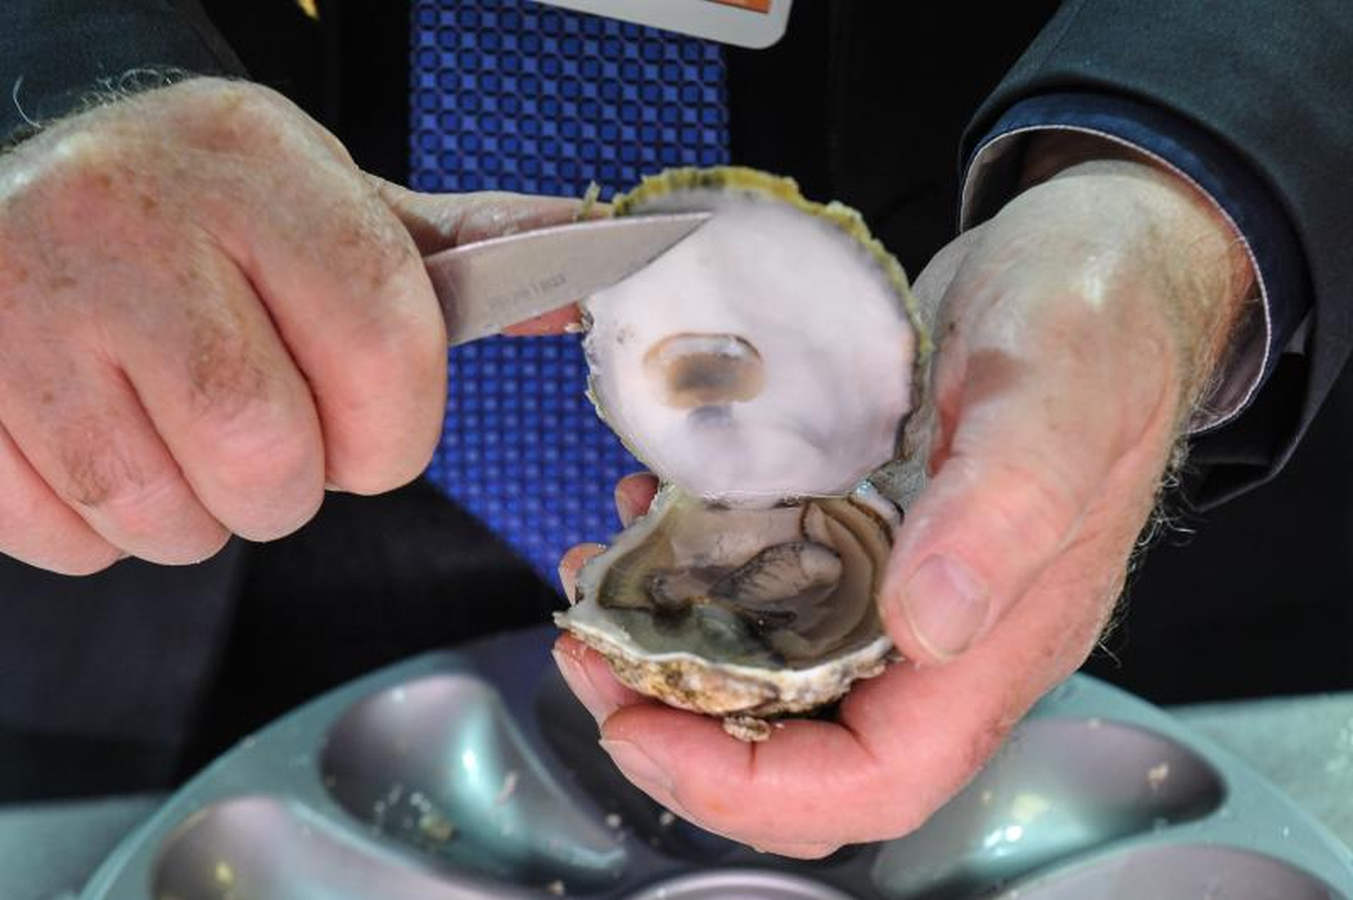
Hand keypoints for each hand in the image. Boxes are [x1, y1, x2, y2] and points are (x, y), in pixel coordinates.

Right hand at [0, 77, 580, 573]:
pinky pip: (69, 538)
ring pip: (167, 516)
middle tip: (269, 434)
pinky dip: (103, 527)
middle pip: (269, 452)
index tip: (378, 432)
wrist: (9, 183)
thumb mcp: (329, 200)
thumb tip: (586, 273)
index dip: (398, 429)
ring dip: (199, 510)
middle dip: (294, 484)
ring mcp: (26, 305)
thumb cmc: (198, 211)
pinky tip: (102, 438)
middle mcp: (132, 220)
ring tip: (176, 429)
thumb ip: (464, 251)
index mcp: (256, 168)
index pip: (383, 341)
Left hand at [554, 145, 1253, 855]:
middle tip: (586, 651)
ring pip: (770, 673)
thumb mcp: (1057, 393)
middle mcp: (945, 635)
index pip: (876, 780)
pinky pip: (768, 587)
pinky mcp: (865, 533)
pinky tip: (654, 517)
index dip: (750, 787)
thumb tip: (928, 627)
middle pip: (802, 748)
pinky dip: (697, 573)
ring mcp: (900, 586)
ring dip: (672, 650)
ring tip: (600, 585)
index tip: (639, 726)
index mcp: (1002, 637)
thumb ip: (1005, 509)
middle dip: (678, 724)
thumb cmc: (1098, 319)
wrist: (1102, 258)